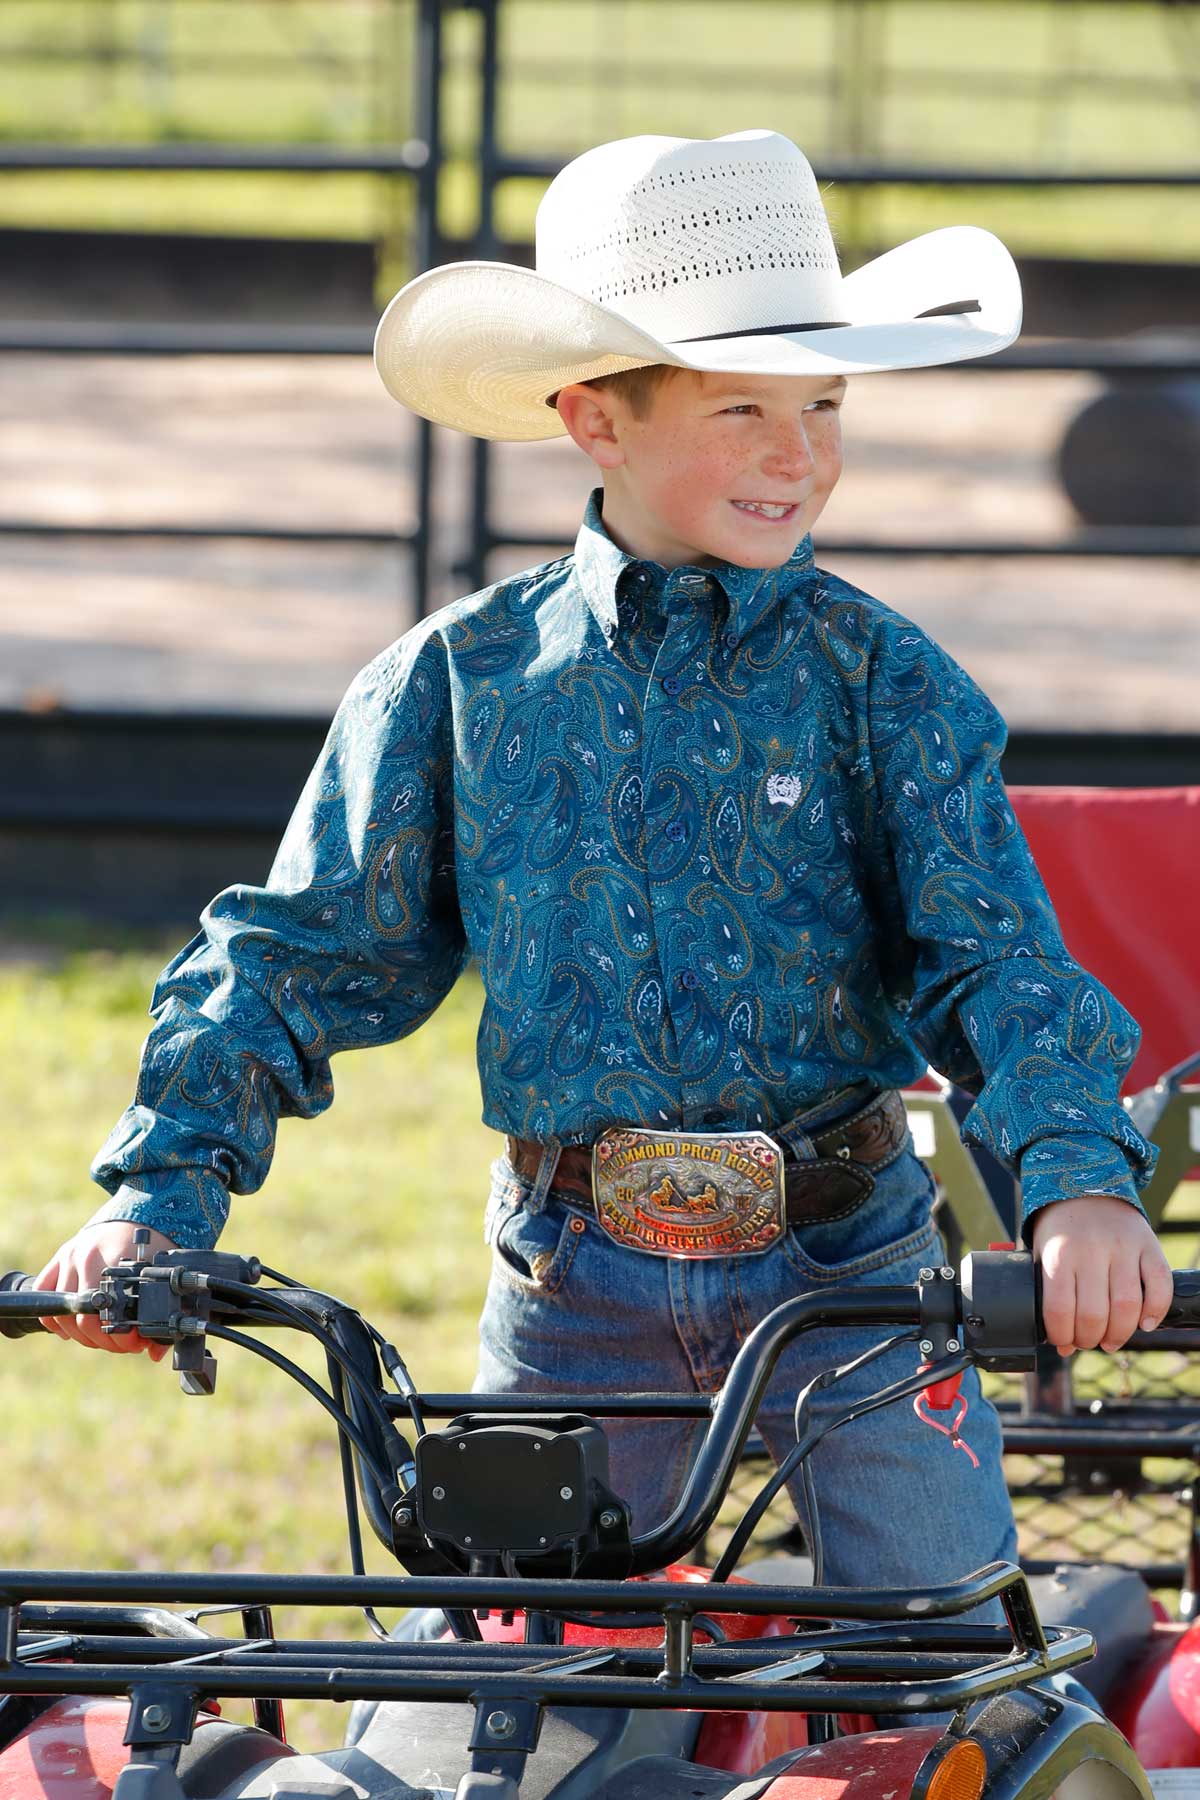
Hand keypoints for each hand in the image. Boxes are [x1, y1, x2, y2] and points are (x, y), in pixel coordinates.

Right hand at [33, 1221, 177, 1358]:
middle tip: (123, 1344)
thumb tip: (154, 1352)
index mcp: (116, 1261)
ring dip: (82, 1335)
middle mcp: (87, 1258)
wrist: (144, 1209)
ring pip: (62, 1313)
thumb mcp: (163, 1274)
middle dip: (105, 1342)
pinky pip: (44, 1292)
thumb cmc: (157, 1242)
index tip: (136, 1344)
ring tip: (104, 1335)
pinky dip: (55, 1316)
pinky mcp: (61, 1255)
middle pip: (82, 1321)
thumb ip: (161, 1312)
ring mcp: (70, 1256)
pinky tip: (73, 1326)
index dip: (121, 1340)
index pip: (106, 1318)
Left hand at [1031, 1195, 1172, 1355]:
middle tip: (1089, 1342)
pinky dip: (1156, 1310)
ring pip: (1128, 1305)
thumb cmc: (1061, 1230)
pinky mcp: (1148, 1243)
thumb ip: (1050, 1294)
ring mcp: (1123, 1246)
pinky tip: (1144, 1324)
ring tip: (1111, 1340)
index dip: (1063, 1336)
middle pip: (1095, 1313)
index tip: (1064, 1342)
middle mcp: (1092, 1249)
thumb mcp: (1043, 1254)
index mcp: (1059, 1254)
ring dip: (1120, 1333)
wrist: (1086, 1184)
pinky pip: (1160, 1284)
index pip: (1060, 1309)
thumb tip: (1064, 1345)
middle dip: (1091, 1339)